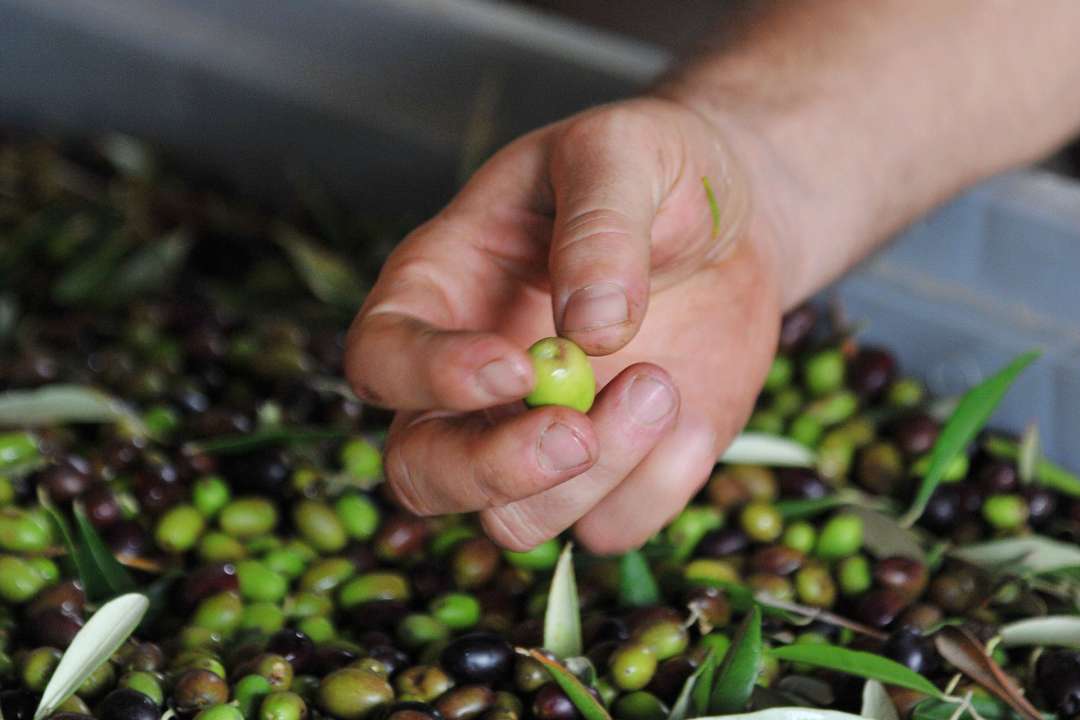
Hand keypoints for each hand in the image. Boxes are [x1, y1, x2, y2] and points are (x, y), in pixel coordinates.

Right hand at [345, 96, 790, 552]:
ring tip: (660, 384)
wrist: (734, 220)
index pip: (382, 359)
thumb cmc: (654, 170)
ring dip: (592, 478)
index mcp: (442, 291)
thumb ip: (599, 226)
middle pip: (422, 473)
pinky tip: (689, 415)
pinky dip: (656, 487)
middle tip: (576, 432)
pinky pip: (613, 528)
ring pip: (515, 522)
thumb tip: (587, 327)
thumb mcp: (623, 152)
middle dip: (493, 470)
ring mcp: (538, 438)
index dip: (428, 379)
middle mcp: (473, 386)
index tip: (516, 367)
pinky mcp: (612, 476)